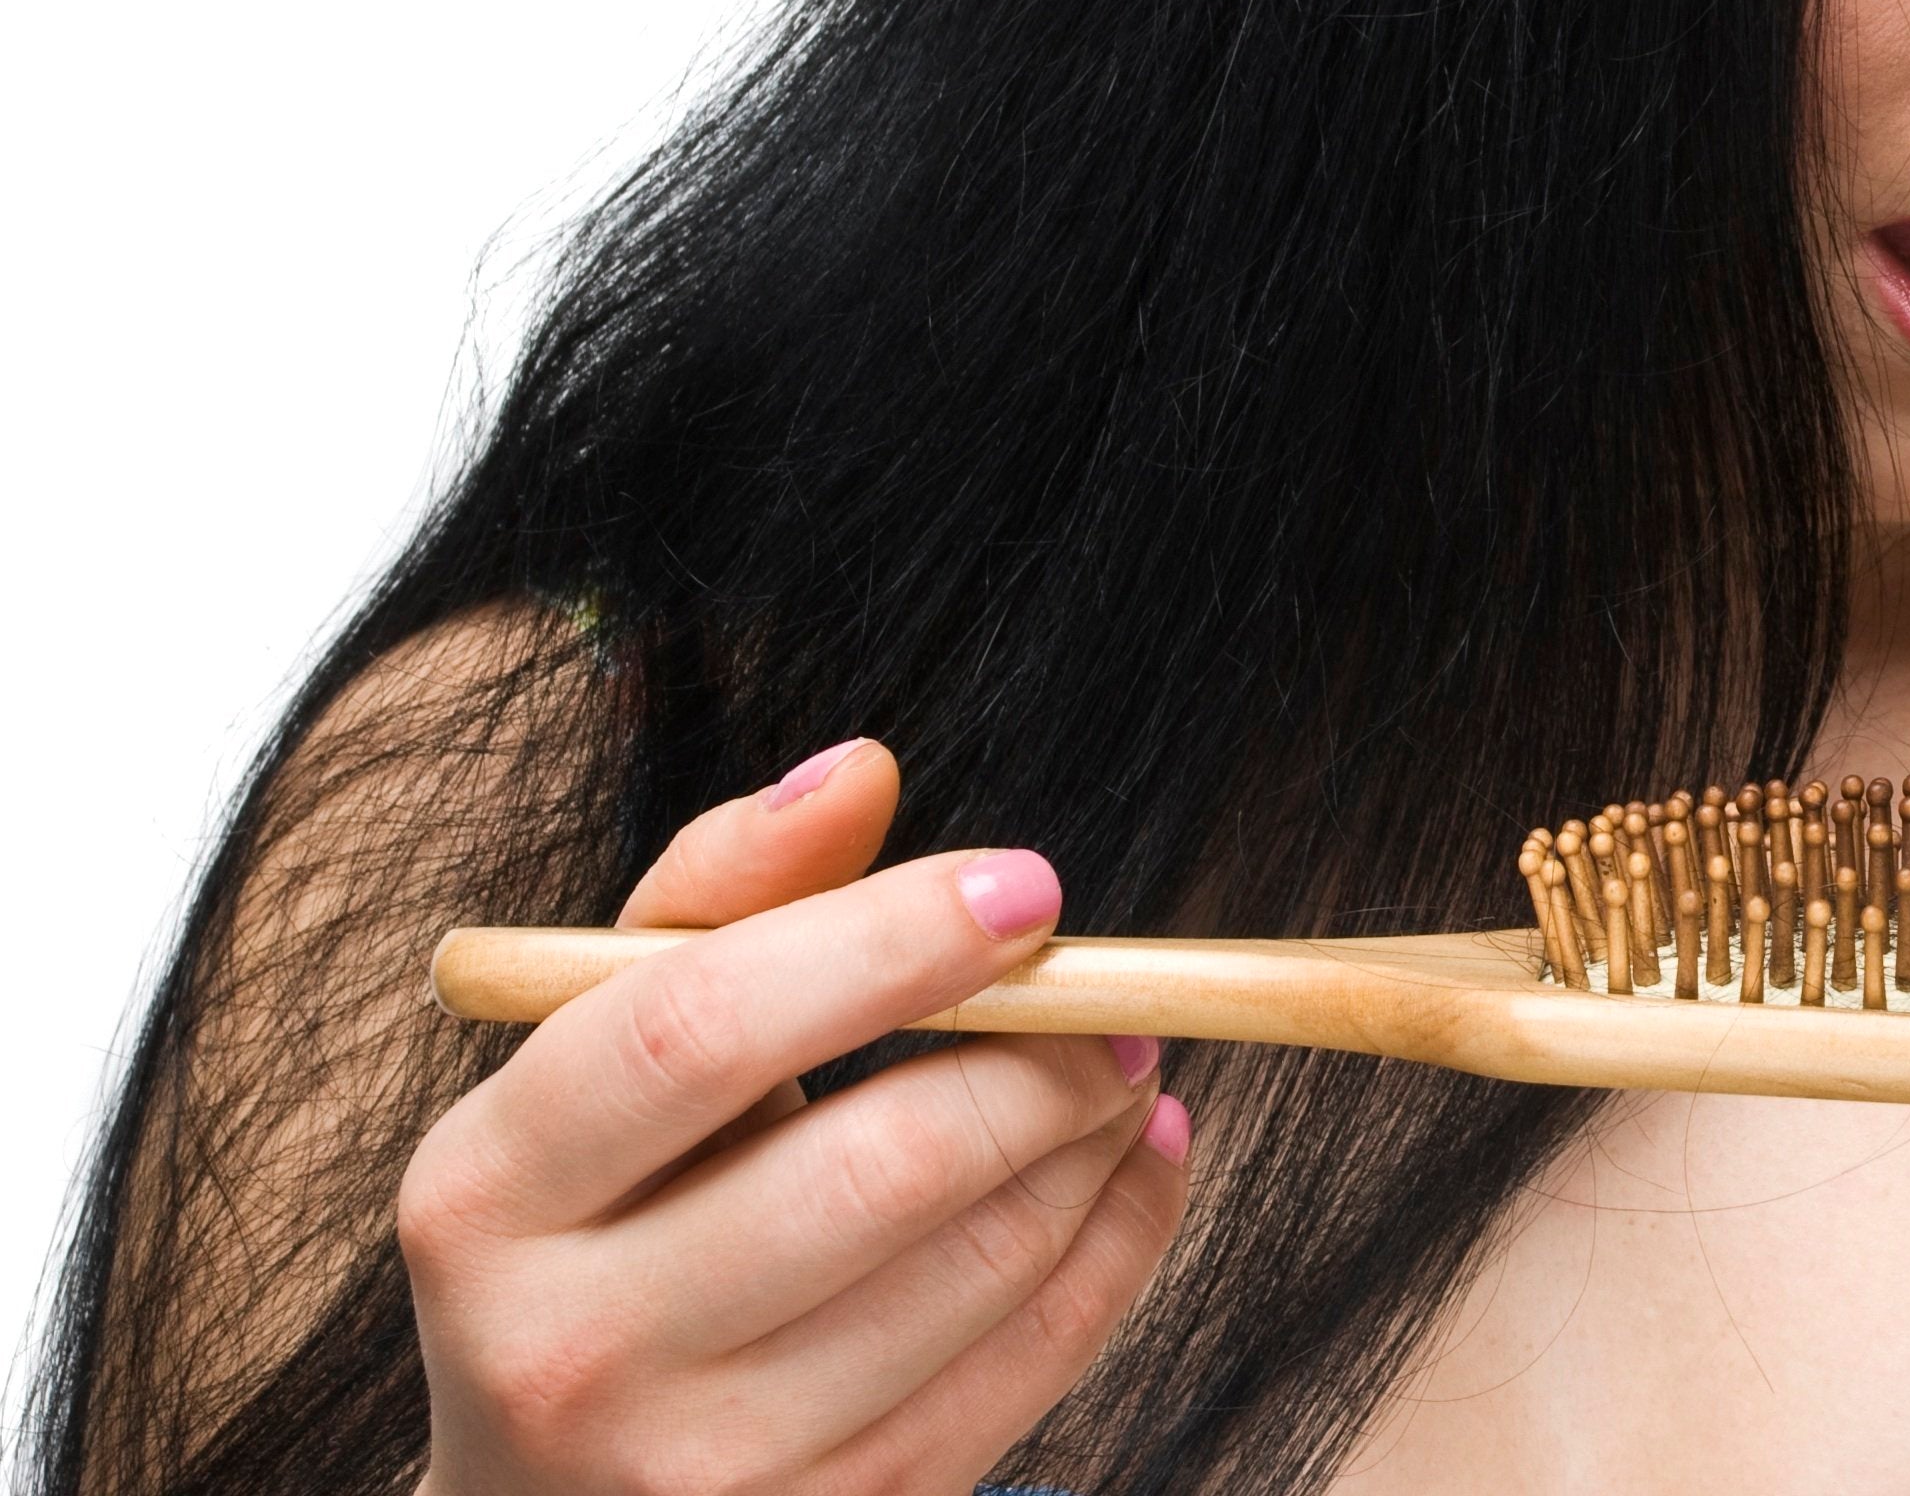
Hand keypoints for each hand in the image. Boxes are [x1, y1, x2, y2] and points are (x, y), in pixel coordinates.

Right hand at [399, 741, 1189, 1494]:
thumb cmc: (598, 1226)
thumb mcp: (603, 1053)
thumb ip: (725, 895)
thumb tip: (861, 773)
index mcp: (488, 1191)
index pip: (701, 1027)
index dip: (886, 941)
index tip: (1028, 888)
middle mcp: (571, 1348)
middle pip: (876, 1165)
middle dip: (1041, 1057)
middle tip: (1113, 994)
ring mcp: (700, 1470)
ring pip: (978, 1267)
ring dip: (1095, 1142)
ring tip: (1123, 1068)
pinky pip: (1031, 1367)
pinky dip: (1120, 1241)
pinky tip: (1132, 1163)